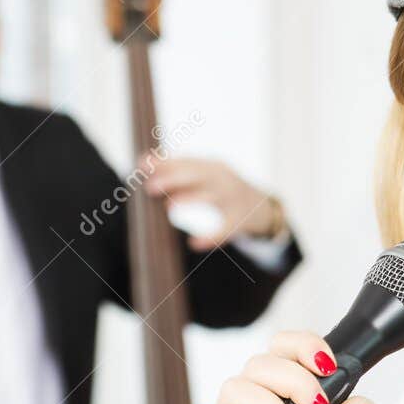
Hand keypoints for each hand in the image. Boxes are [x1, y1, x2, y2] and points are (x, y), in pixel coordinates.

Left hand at [135, 151, 281, 249]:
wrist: (262, 208)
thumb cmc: (223, 191)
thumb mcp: (205, 176)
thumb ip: (177, 170)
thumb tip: (142, 160)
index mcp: (213, 167)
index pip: (186, 161)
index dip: (164, 163)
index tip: (141, 164)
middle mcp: (224, 180)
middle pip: (197, 175)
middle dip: (174, 179)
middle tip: (151, 187)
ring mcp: (234, 200)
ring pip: (210, 198)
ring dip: (189, 200)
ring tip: (169, 208)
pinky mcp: (240, 222)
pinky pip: (224, 229)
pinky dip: (210, 237)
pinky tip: (193, 243)